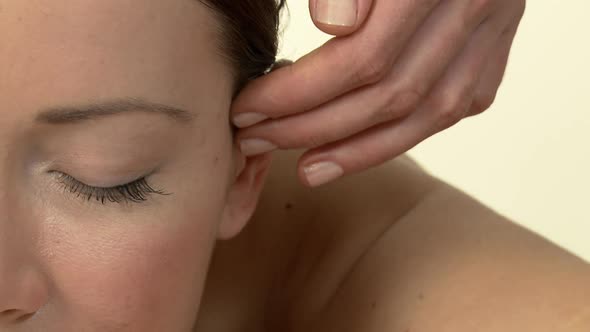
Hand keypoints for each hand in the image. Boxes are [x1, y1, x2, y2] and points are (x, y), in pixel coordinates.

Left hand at [230, 0, 525, 186]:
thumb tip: (334, 25)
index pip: (363, 56)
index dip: (299, 94)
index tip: (248, 109)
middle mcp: (478, 5)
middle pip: (392, 94)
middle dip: (315, 127)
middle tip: (259, 141)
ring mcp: (495, 31)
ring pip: (428, 115)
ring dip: (360, 150)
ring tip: (307, 167)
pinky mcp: (496, 50)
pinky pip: (452, 109)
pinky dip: (402, 135)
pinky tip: (357, 148)